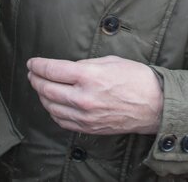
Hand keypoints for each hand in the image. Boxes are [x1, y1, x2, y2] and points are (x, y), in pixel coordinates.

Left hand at [27, 55, 162, 134]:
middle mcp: (84, 97)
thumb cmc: (136, 79)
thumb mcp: (110, 61)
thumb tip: (67, 69)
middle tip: (33, 74)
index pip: (52, 70)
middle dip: (36, 79)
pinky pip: (62, 121)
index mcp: (89, 76)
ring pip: (51, 107)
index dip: (38, 65)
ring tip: (41, 87)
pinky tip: (53, 104)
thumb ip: (85, 65)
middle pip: (47, 89)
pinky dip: (53, 112)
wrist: (155, 105)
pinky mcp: (89, 127)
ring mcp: (85, 116)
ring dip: (42, 96)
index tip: (32, 63)